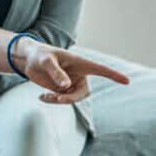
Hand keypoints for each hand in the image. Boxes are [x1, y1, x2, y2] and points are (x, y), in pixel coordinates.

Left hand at [11, 39, 129, 102]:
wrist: (28, 60)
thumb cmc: (39, 55)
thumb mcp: (46, 61)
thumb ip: (56, 72)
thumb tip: (66, 86)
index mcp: (80, 63)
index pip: (100, 70)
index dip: (113, 75)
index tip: (126, 81)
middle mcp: (78, 75)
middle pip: (84, 92)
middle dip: (72, 98)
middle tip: (56, 98)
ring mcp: (71, 83)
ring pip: (73, 98)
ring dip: (61, 101)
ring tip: (45, 97)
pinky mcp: (62, 90)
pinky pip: (62, 100)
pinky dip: (53, 101)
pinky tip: (42, 97)